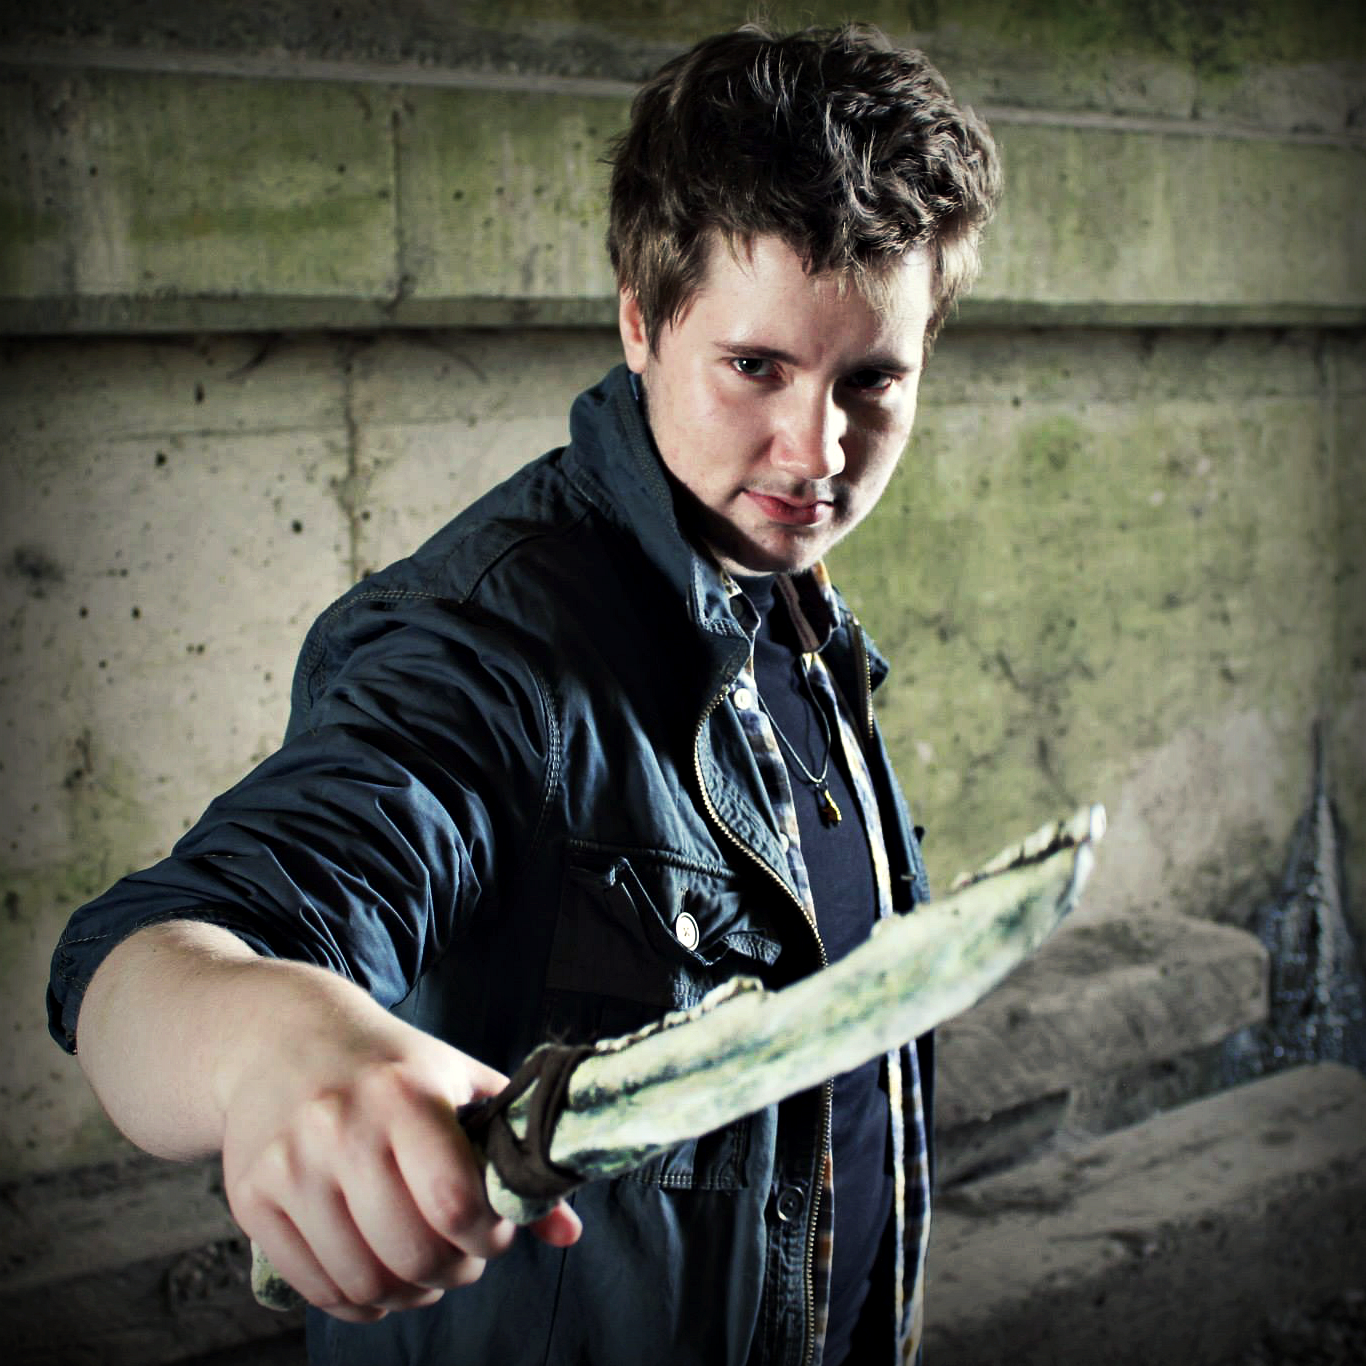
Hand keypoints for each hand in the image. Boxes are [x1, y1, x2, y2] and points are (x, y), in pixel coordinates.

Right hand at [217, 972, 581, 1322]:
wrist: (281, 1036)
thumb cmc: (388, 1065)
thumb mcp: (458, 1083)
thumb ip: (514, 1151)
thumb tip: (568, 1232)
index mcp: (403, 1092)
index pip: (455, 1201)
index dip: (489, 1236)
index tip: (496, 1230)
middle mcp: (341, 1127)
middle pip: (412, 1253)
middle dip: (454, 1271)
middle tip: (464, 1257)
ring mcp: (290, 1166)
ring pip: (363, 1282)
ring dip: (408, 1294)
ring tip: (424, 1269)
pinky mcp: (252, 1198)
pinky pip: (316, 1288)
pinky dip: (358, 1302)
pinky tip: (377, 1276)